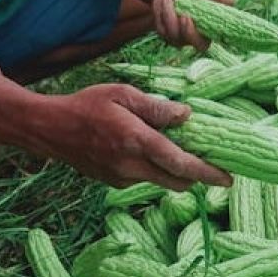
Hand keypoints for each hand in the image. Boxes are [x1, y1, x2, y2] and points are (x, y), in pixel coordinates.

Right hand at [43, 83, 231, 190]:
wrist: (49, 129)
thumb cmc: (87, 104)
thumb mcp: (122, 93)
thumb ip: (156, 106)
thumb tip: (187, 115)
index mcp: (136, 140)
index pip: (180, 163)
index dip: (207, 173)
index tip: (228, 177)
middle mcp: (130, 165)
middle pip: (177, 181)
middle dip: (197, 177)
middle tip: (213, 164)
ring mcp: (120, 178)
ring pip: (161, 182)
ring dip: (176, 172)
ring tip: (181, 150)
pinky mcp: (113, 182)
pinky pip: (144, 179)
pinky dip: (156, 170)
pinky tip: (152, 151)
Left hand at [152, 0, 232, 49]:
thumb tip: (231, 2)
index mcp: (208, 28)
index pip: (205, 44)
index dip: (199, 38)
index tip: (191, 19)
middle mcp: (194, 36)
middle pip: (194, 46)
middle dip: (187, 32)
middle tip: (184, 15)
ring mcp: (178, 37)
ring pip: (174, 37)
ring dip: (169, 16)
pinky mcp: (164, 33)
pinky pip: (162, 29)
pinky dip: (161, 14)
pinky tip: (164, 2)